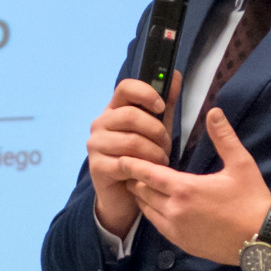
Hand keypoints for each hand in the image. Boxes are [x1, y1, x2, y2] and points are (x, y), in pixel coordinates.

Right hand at [87, 73, 178, 237]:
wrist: (124, 195)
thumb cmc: (141, 157)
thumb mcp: (155, 129)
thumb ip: (164, 104)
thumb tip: (175, 75)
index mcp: (114, 110)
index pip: (125, 88)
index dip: (146, 93)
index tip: (161, 107)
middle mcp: (100, 124)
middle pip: (130, 115)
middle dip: (156, 132)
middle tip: (166, 146)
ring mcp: (95, 145)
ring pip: (132, 141)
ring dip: (154, 153)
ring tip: (161, 162)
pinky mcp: (97, 167)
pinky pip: (126, 163)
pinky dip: (144, 168)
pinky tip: (150, 173)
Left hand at [118, 107, 270, 265]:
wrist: (262, 241)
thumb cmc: (252, 201)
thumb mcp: (241, 165)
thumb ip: (224, 137)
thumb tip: (214, 111)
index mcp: (185, 189)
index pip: (148, 174)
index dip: (133, 165)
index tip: (121, 157)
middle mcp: (174, 211)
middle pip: (142, 192)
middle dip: (136, 179)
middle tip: (130, 168)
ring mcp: (176, 229)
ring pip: (147, 210)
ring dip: (143, 197)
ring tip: (140, 184)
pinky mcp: (181, 243)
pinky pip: (157, 225)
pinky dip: (153, 213)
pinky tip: (156, 205)